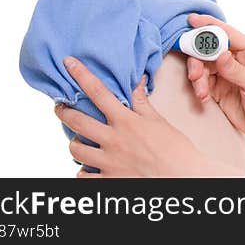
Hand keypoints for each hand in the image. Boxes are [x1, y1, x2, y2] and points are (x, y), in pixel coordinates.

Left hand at [55, 57, 240, 177]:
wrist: (184, 177)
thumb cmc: (175, 150)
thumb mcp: (158, 121)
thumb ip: (142, 102)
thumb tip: (138, 81)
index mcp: (126, 121)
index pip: (98, 91)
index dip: (81, 75)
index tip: (69, 63)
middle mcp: (113, 140)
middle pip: (76, 120)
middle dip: (63, 111)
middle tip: (60, 107)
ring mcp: (108, 162)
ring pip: (75, 149)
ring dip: (74, 143)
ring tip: (79, 140)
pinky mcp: (107, 180)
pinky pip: (82, 175)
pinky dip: (82, 171)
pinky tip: (88, 167)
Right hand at [184, 14, 244, 140]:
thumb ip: (236, 70)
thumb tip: (220, 54)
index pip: (228, 33)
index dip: (209, 25)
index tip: (192, 20)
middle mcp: (236, 59)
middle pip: (209, 48)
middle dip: (197, 58)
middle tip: (194, 73)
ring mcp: (225, 73)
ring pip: (202, 65)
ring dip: (197, 77)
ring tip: (201, 92)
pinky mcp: (217, 88)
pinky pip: (201, 82)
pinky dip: (198, 88)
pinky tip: (204, 98)